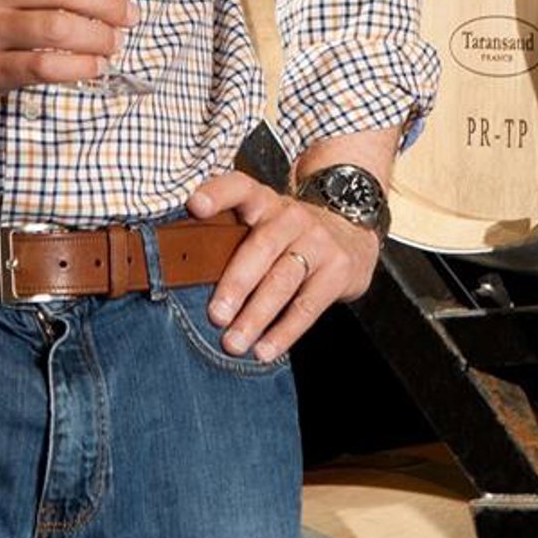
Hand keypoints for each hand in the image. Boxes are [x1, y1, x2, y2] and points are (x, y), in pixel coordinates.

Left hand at [186, 170, 382, 360]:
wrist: (351, 231)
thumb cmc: (288, 235)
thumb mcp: (263, 223)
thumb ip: (231, 239)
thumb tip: (185, 280)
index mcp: (264, 201)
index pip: (239, 187)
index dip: (217, 194)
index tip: (195, 206)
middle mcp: (290, 217)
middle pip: (261, 247)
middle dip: (236, 284)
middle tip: (215, 315)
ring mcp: (318, 242)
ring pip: (283, 280)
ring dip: (256, 315)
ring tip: (234, 343)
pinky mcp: (338, 270)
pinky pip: (308, 305)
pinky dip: (284, 332)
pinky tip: (265, 350)